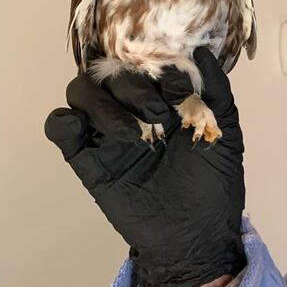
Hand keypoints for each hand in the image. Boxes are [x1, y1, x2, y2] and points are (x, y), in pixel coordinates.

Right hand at [44, 47, 246, 286]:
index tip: (177, 89)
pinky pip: (60, 128)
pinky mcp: (87, 159)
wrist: (195, 236)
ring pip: (82, 93)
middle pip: (110, 73)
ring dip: (102, 104)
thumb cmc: (215, 184)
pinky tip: (82, 130)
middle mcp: (131, 109)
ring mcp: (107, 133)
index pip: (144, 62)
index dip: (156, 67)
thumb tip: (203, 50)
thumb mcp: (226, 133)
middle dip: (131, 86)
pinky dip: (63, 121)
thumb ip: (217, 91)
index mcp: (164, 98)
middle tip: (157, 113)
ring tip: (132, 133)